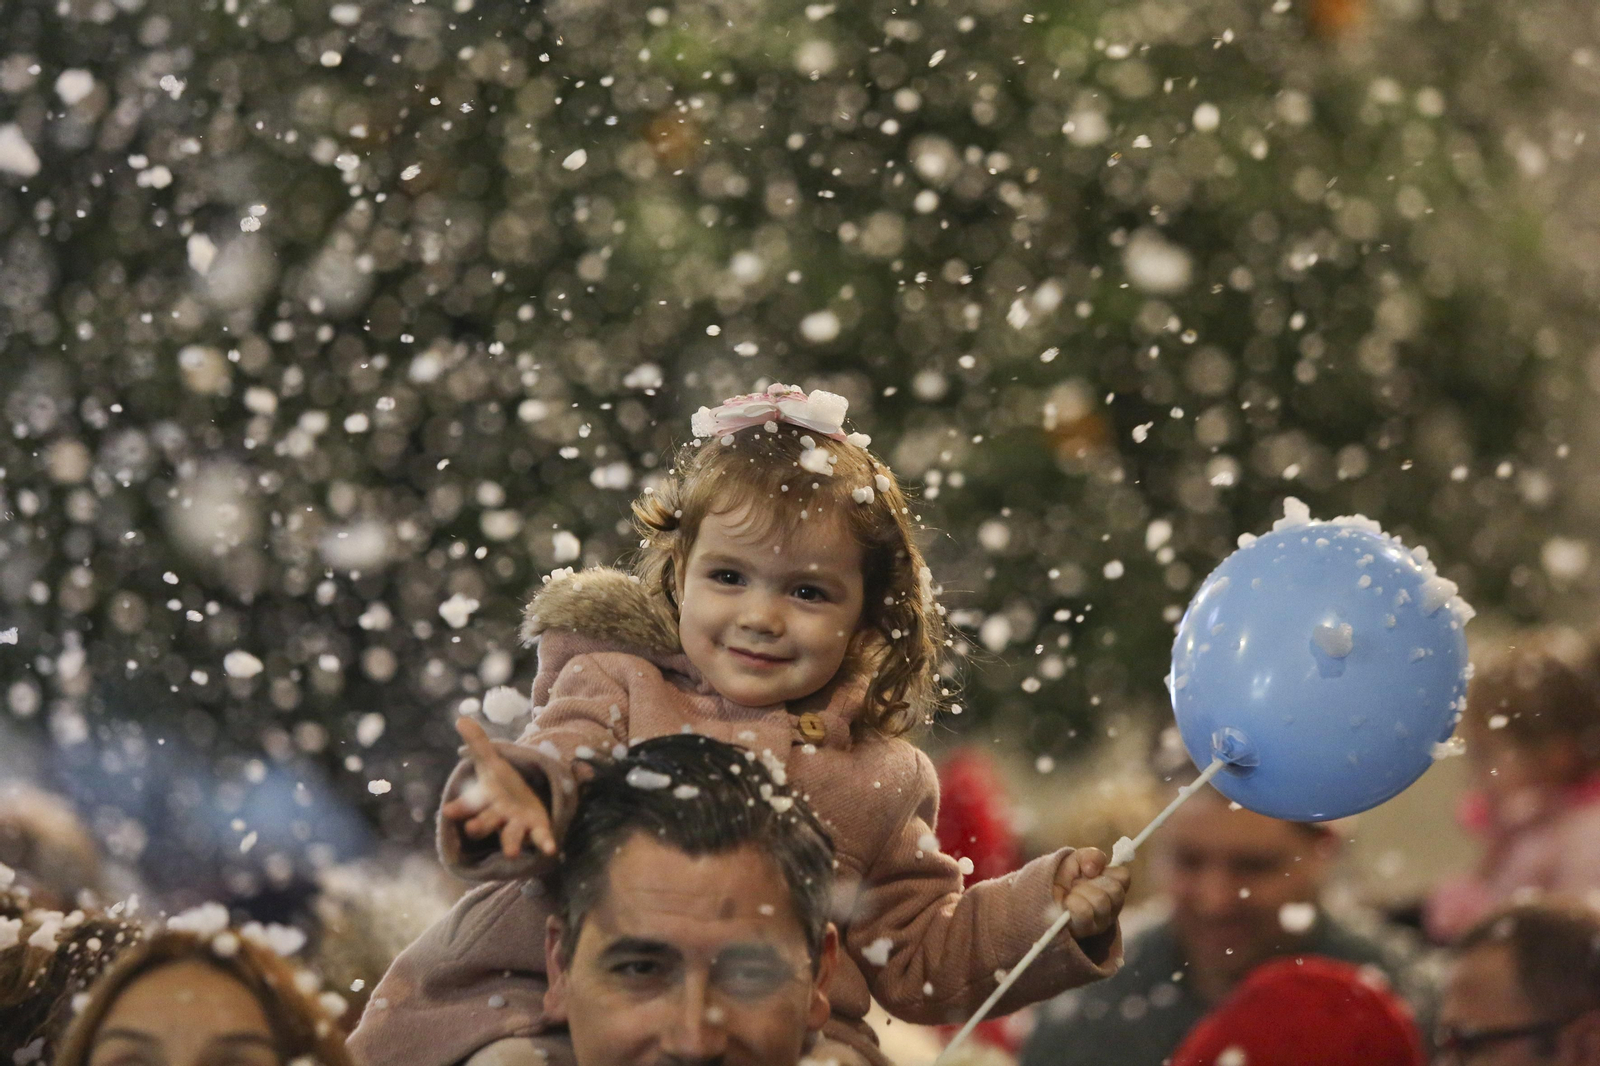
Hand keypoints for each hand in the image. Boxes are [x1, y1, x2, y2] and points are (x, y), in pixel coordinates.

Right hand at [441, 716, 556, 857]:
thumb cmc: (502, 785)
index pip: (469, 804)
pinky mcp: (536, 829)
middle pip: (486, 822)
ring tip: (511, 853)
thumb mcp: (492, 763)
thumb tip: (461, 718)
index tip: (448, 811)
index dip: (460, 807)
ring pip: (510, 836)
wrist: (523, 803)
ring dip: (511, 843)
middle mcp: (498, 816)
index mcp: (485, 800)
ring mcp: (517, 825)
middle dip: (479, 826)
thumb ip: (478, 744)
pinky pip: (539, 838)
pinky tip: (551, 849)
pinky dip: (544, 843)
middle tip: (472, 829)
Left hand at [1051, 847, 1130, 939]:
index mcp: (1112, 888)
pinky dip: (1072, 903)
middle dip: (1091, 882)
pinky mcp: (1085, 931)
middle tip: (1076, 885)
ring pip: (1101, 900)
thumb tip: (1094, 869)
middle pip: (1115, 890)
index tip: (1088, 871)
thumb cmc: (1060, 878)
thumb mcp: (1075, 860)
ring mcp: (1100, 923)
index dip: (1106, 870)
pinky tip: (1066, 904)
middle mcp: (1111, 908)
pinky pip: (1085, 911)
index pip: (1124, 876)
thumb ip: (1090, 856)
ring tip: (1069, 895)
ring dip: (1080, 892)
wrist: (1038, 897)